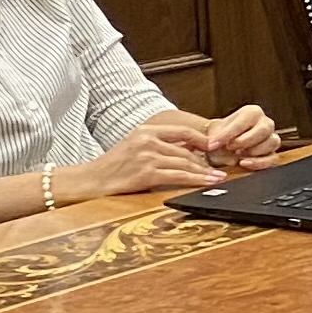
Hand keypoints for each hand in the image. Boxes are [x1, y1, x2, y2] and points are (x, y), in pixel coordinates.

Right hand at [73, 109, 232, 197]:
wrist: (90, 180)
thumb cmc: (112, 166)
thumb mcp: (134, 146)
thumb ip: (157, 145)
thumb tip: (185, 151)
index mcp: (145, 131)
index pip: (182, 131)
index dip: (202, 139)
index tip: (215, 146)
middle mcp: (147, 140)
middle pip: (186, 150)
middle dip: (206, 161)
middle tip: (221, 166)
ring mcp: (147, 156)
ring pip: (185, 163)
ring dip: (205, 172)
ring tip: (218, 177)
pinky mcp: (147, 173)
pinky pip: (178, 176)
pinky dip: (196, 179)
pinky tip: (207, 182)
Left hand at [199, 103, 279, 166]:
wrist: (221, 148)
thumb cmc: (219, 138)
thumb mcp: (212, 134)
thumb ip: (212, 138)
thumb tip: (211, 144)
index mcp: (252, 113)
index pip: (246, 119)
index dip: (230, 132)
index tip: (214, 143)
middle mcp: (265, 123)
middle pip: (264, 129)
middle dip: (245, 140)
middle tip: (229, 147)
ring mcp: (270, 139)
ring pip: (272, 142)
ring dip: (254, 150)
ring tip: (237, 155)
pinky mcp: (272, 154)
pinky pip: (272, 158)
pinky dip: (259, 163)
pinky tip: (244, 163)